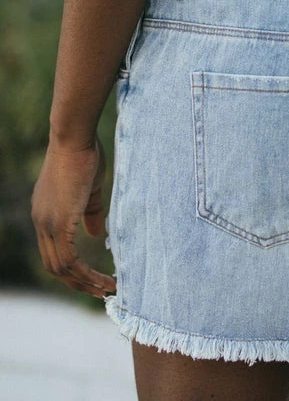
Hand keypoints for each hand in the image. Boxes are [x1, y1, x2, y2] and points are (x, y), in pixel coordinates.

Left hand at [31, 134, 116, 298]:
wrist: (74, 138)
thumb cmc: (84, 155)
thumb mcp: (89, 189)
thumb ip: (90, 212)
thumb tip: (96, 234)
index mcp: (46, 214)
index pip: (54, 251)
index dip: (72, 268)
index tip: (92, 277)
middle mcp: (41, 222)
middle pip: (54, 266)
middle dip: (78, 282)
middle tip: (100, 291)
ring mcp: (47, 224)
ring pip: (61, 268)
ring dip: (84, 282)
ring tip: (106, 289)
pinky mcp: (58, 223)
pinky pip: (69, 259)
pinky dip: (85, 273)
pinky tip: (103, 277)